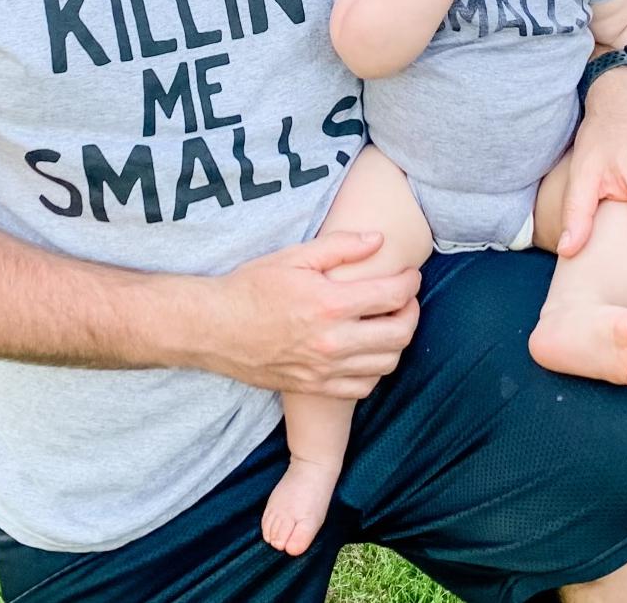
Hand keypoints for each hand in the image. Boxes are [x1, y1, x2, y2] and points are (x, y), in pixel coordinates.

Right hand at [202, 233, 420, 397]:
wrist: (214, 328)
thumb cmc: (251, 287)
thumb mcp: (294, 256)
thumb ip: (340, 246)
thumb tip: (378, 239)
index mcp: (329, 304)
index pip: (392, 295)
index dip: (410, 282)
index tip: (411, 274)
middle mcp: (332, 341)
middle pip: (399, 334)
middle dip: (412, 311)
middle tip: (406, 298)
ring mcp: (325, 369)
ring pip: (387, 364)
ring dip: (397, 341)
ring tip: (389, 322)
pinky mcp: (316, 387)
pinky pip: (364, 387)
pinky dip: (376, 369)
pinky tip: (367, 350)